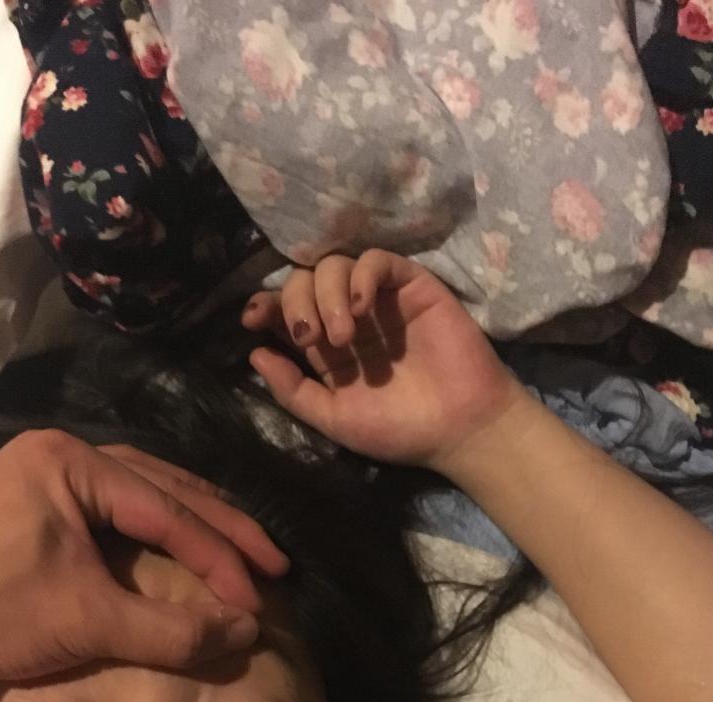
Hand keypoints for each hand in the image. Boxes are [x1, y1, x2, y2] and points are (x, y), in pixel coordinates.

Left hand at [0, 429, 288, 683]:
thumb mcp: (86, 620)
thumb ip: (171, 628)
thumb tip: (248, 634)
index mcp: (76, 463)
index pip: (171, 510)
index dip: (223, 558)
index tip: (262, 600)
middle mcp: (61, 453)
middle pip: (163, 486)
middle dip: (221, 528)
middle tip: (273, 563)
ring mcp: (38, 473)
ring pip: (136, 493)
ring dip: (187, 523)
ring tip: (233, 553)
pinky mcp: (23, 501)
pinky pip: (106, 508)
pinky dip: (148, 531)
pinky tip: (166, 550)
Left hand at [242, 249, 529, 477]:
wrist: (459, 428)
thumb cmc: (400, 429)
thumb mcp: (335, 418)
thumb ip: (293, 391)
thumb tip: (254, 354)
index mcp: (326, 349)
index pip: (287, 311)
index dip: (266, 306)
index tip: (253, 318)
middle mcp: (348, 318)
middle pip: (304, 281)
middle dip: (295, 302)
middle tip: (309, 337)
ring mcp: (380, 300)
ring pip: (334, 265)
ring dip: (326, 294)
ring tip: (342, 337)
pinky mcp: (412, 286)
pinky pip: (377, 260)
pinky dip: (361, 276)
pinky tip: (360, 307)